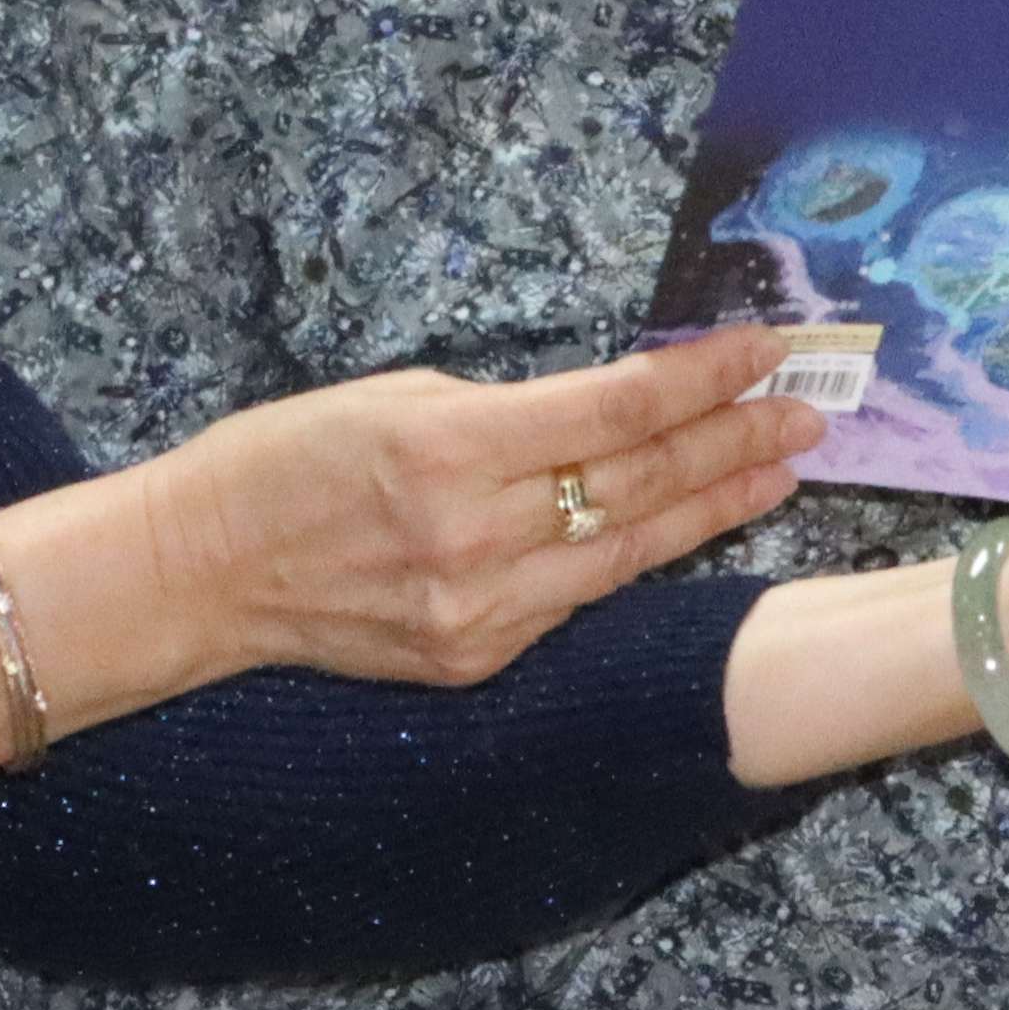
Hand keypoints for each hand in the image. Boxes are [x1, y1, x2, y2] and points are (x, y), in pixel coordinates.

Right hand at [133, 325, 814, 687]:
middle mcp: (476, 539)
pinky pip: (576, 600)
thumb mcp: (397, 396)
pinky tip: (689, 526)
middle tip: (808, 411)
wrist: (200, 573)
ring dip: (714, 507)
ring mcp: (480, 612)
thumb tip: (608, 411)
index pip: (616, 412)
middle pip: (640, 483)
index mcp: (451, 451)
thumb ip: (507, 411)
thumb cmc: (285, 459)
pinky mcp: (475, 659)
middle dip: (735, 442)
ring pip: (628, 551)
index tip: (769, 350)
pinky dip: (637, 556)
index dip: (704, 380)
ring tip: (780, 471)